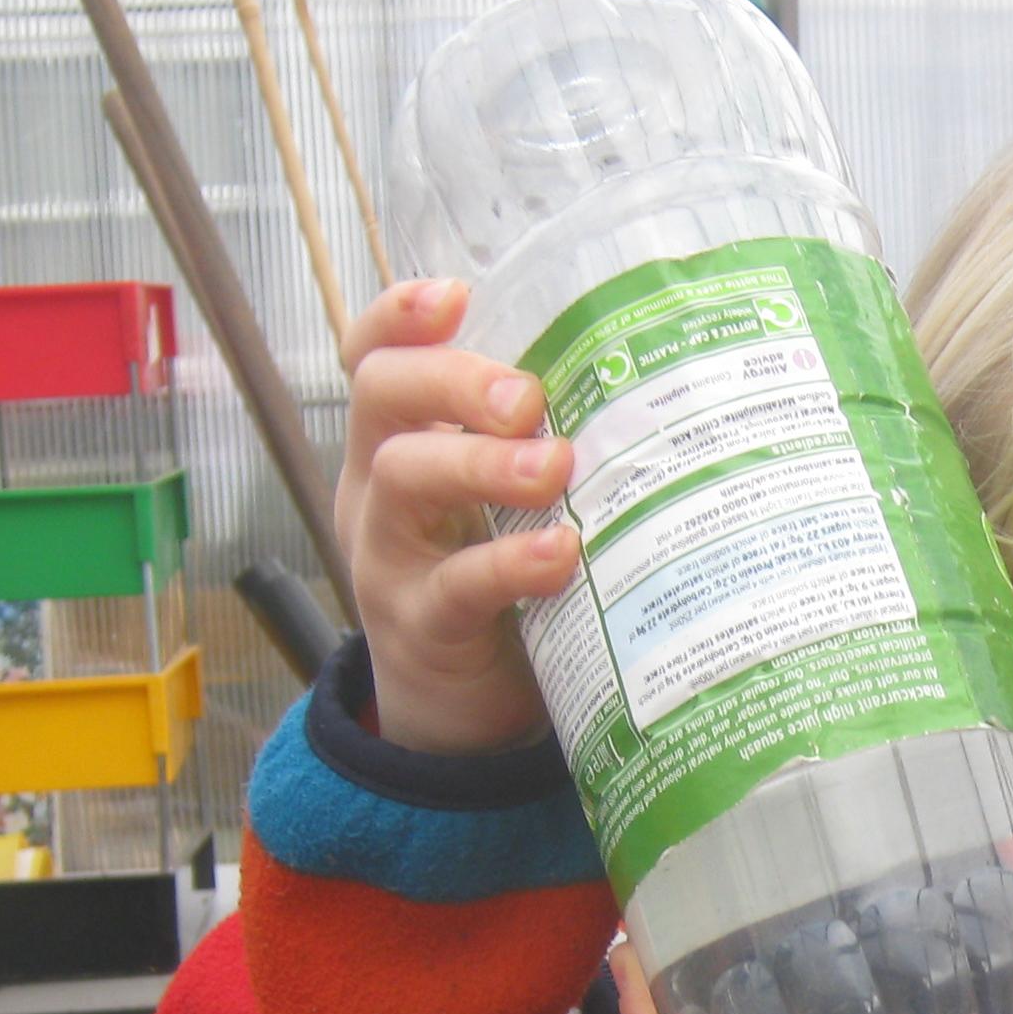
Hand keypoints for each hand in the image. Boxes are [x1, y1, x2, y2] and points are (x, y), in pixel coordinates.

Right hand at [335, 278, 583, 755]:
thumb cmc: (494, 589)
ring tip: (553, 466)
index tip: (457, 296)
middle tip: (525, 396)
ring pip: (403, 479)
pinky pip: (453, 587)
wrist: (458, 717)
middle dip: (452, 379)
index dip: (400, 317)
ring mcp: (389, 558)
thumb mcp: (498, 506)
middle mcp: (377, 489)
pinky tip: (558, 557)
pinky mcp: (421, 629)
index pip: (373, 356)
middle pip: (381, 396)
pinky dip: (507, 565)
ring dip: (480, 464)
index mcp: (394, 444)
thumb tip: (640, 379)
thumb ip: (532, 448)